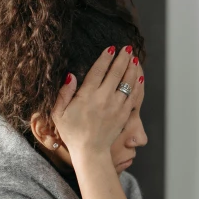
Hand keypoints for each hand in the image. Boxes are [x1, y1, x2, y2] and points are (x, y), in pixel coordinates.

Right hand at [52, 45, 140, 159]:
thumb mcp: (59, 113)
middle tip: (127, 47)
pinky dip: (138, 84)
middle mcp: (104, 98)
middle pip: (116, 72)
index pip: (98, 71)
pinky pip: (134, 95)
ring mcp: (116, 106)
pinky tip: (140, 76)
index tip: (111, 48)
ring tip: (134, 57)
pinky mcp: (125, 114)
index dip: (105, 58)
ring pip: (128, 82)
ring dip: (132, 68)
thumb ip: (63, 94)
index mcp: (87, 95)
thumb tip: (71, 76)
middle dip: (123, 58)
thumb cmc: (72, 132)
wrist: (90, 151)